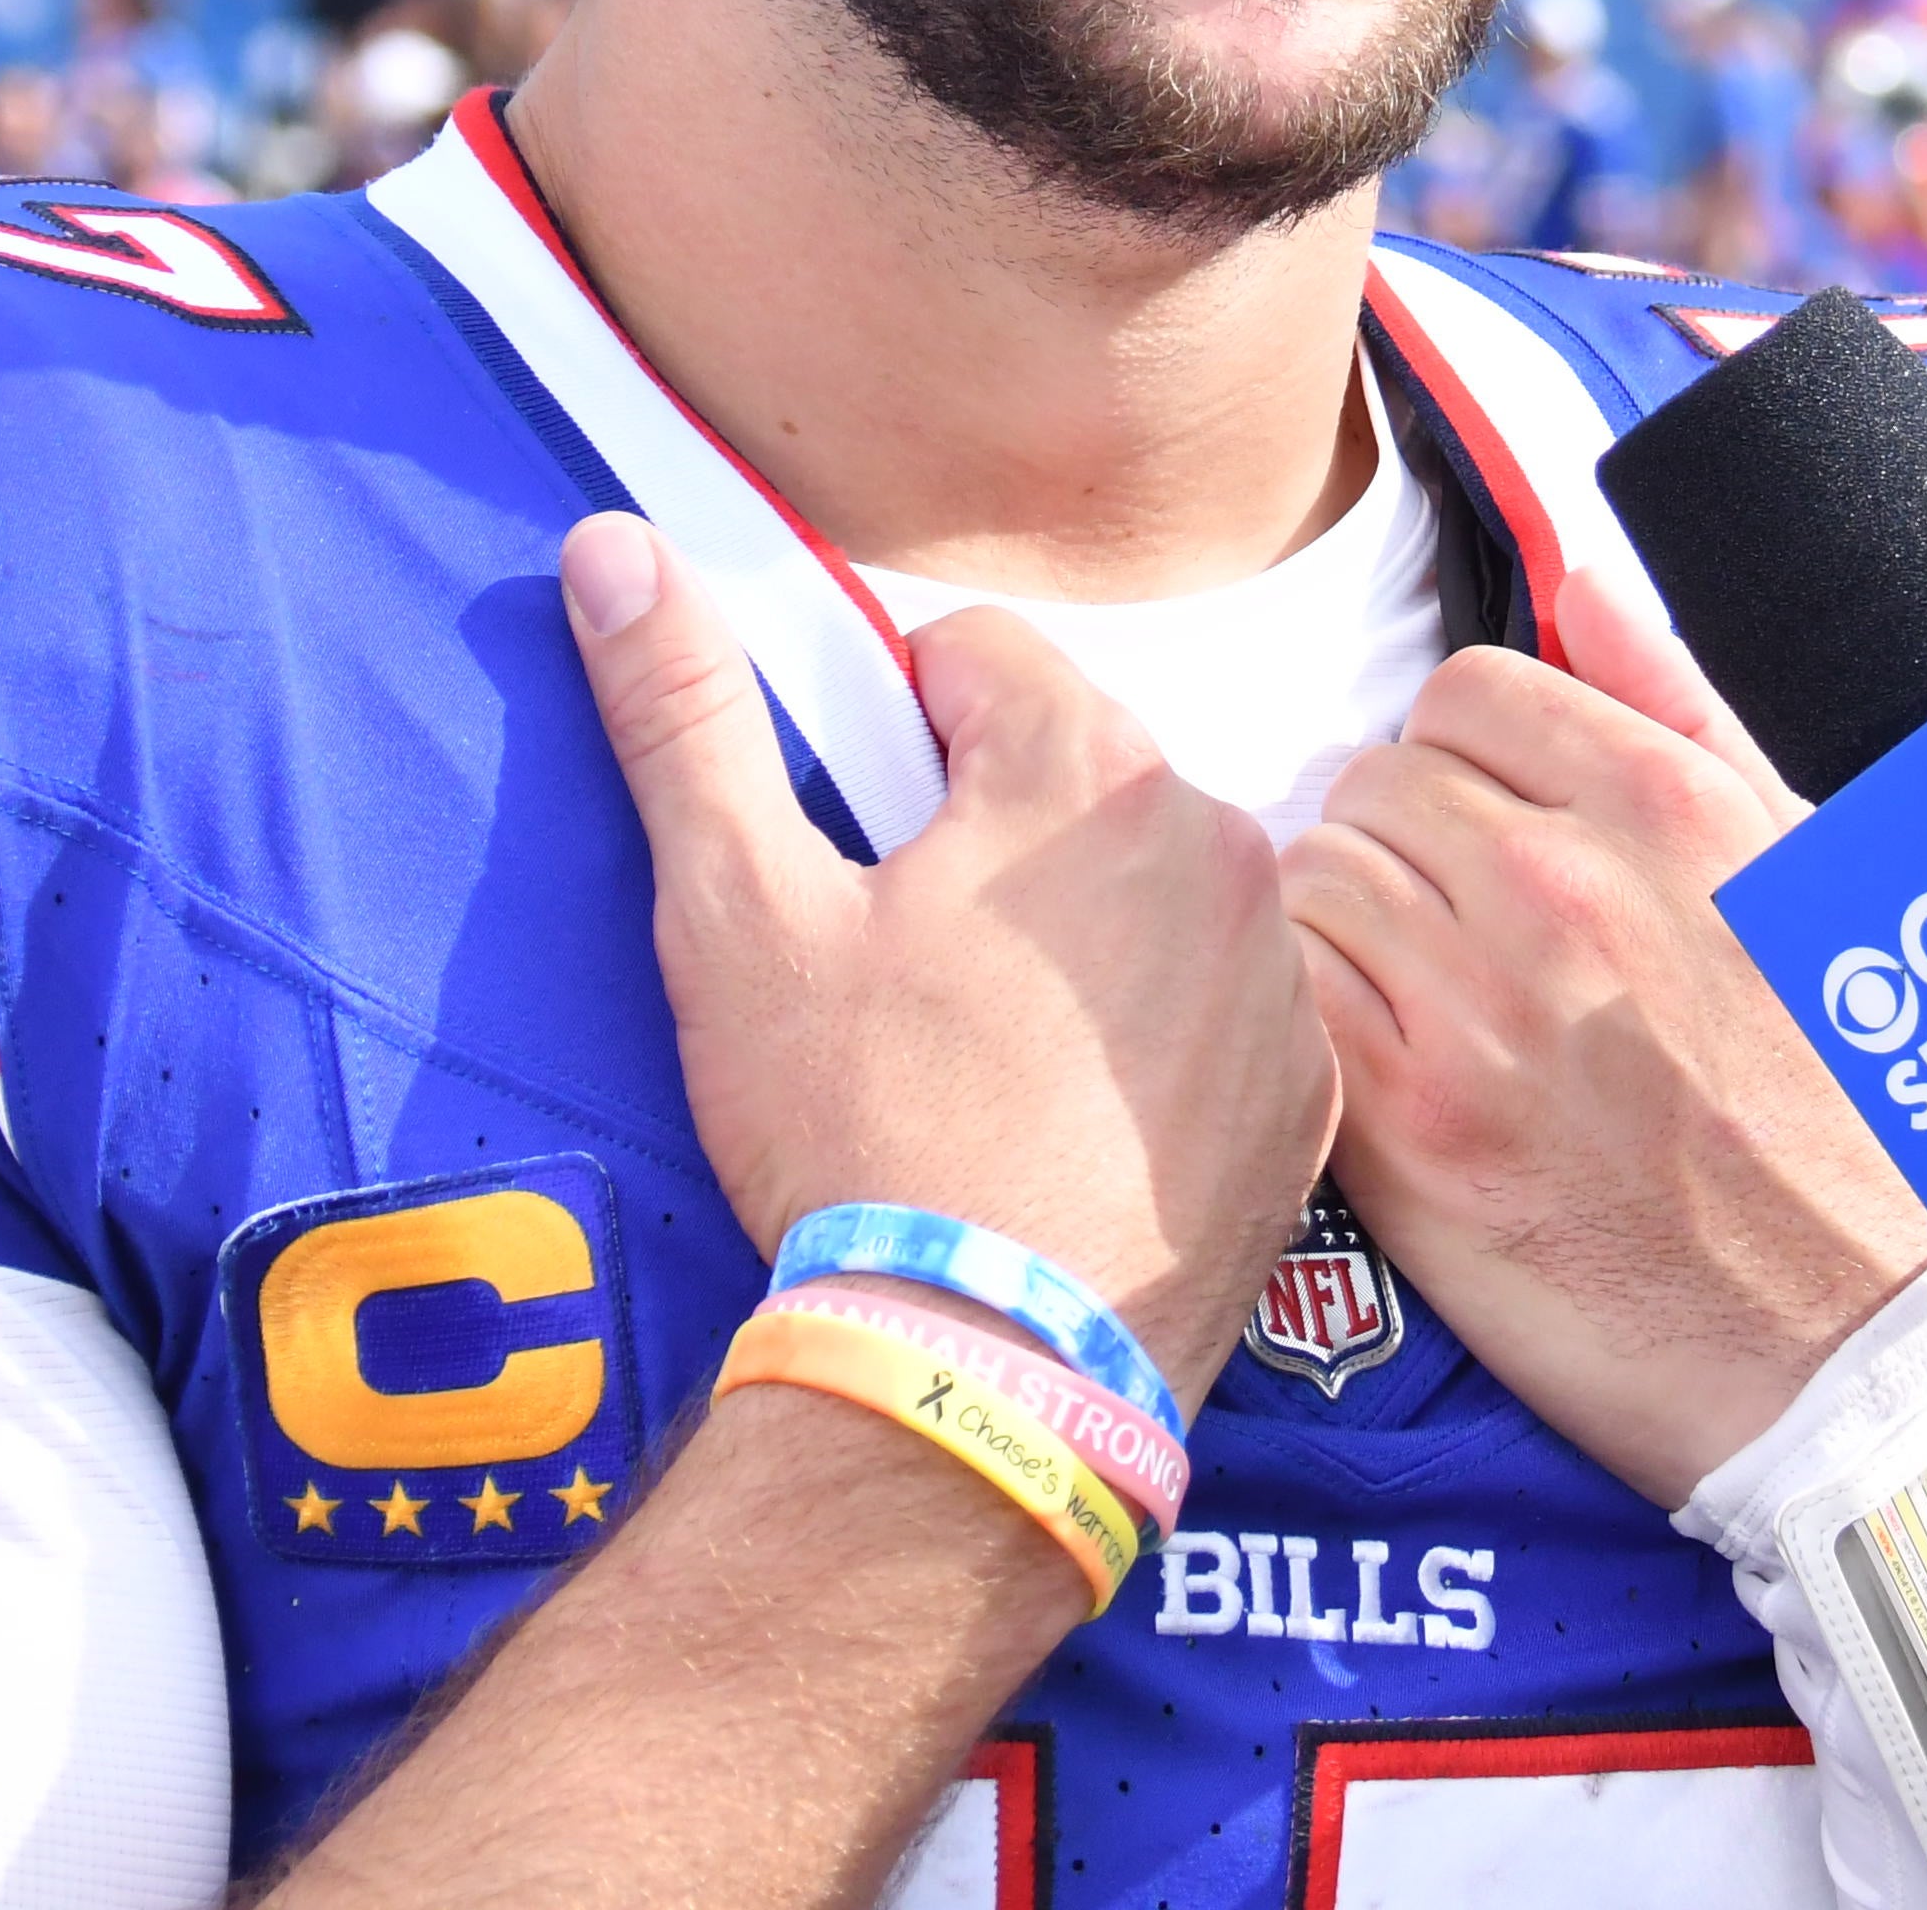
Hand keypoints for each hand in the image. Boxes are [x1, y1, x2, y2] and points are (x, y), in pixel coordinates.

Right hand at [562, 512, 1328, 1413]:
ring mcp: (1280, 975)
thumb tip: (618, 548)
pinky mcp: (1308, 1095)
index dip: (882, 738)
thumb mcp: (737, 914)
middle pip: (1070, 769)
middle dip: (985, 832)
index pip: (969, 659)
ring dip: (1079, 930)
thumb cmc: (859, 1137)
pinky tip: (1069, 1122)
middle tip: (904, 971)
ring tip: (984, 1058)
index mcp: (1088, 770)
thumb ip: (684, 712)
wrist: (984, 1377)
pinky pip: (1222, 1005)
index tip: (849, 855)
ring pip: (1150, 886)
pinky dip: (1156, 1036)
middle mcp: (1220, 844)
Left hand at [1281, 565, 1926, 1504]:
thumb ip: (1681, 712)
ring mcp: (1476, 1006)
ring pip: (1314, 879)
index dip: (1463, 758)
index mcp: (1666, 806)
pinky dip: (1309, 1020)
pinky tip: (1372, 1067)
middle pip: (1376, 782)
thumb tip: (1581, 587)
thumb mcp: (1810, 879)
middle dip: (1399, 844)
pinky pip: (1291, 998)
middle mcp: (1562, 885)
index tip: (1486, 829)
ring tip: (1411, 1004)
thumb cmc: (1846, 1113)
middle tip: (1446, 936)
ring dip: (1344, 931)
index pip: (1466, 692)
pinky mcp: (1410, 1127)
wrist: (1849, 1349)